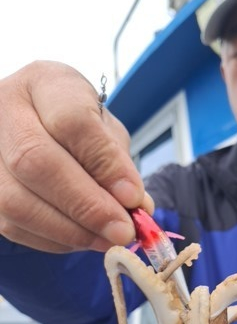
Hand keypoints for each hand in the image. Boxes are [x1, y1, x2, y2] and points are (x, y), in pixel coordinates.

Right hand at [0, 61, 152, 252]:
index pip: (71, 121)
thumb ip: (120, 165)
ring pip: (16, 200)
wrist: (35, 126)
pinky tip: (81, 238)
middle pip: (35, 161)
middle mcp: (3, 109)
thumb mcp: (106, 131)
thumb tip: (138, 207)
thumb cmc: (78, 128)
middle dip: (87, 205)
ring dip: (70, 230)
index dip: (105, 164)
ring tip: (107, 240)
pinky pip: (11, 224)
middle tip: (122, 231)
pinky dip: (52, 239)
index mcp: (44, 83)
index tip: (133, 197)